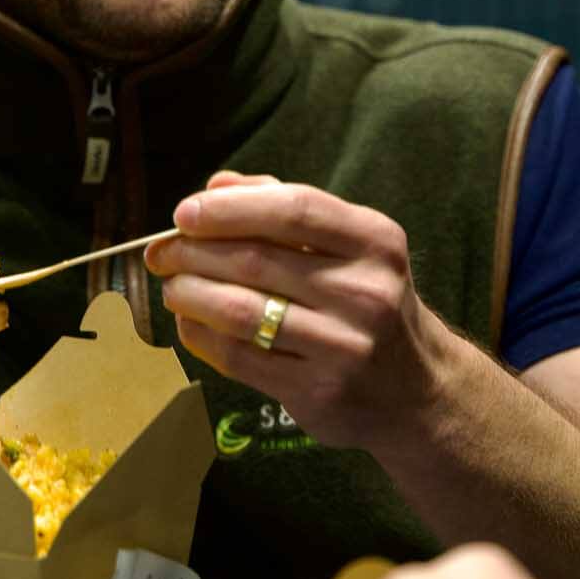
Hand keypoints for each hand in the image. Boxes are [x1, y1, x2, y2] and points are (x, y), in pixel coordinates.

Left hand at [145, 170, 457, 448]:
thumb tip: (215, 186)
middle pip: (256, 260)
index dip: (230, 208)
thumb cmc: (368, 301)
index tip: (185, 212)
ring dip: (189, 294)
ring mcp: (344, 346)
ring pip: (240, 311)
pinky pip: (240, 358)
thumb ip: (286, 207)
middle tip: (162, 252)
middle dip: (193, 252)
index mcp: (375, 241)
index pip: (294, 209)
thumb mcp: (351, 246)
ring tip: (172, 287)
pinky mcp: (319, 392)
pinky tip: (190, 324)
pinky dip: (201, 337)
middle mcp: (366, 292)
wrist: (417, 391)